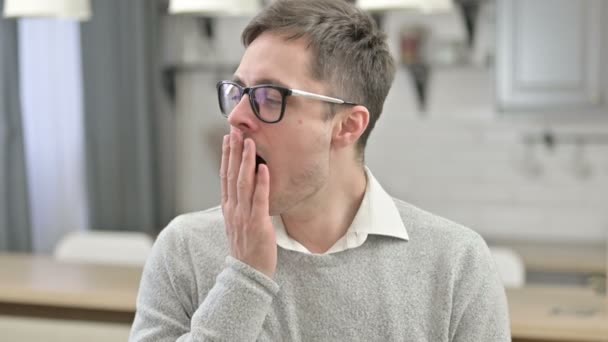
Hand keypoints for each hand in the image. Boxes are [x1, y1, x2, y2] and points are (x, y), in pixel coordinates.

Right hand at [220, 130, 276, 277]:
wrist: (248, 273)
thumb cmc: (247, 248)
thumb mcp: (237, 223)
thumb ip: (239, 205)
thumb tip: (243, 187)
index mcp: (228, 207)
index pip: (224, 176)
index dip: (225, 156)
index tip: (227, 138)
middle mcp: (233, 209)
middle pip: (231, 175)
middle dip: (233, 152)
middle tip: (235, 131)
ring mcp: (244, 216)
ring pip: (243, 183)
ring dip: (246, 161)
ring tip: (249, 142)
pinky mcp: (258, 223)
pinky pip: (259, 199)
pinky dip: (261, 183)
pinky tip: (263, 168)